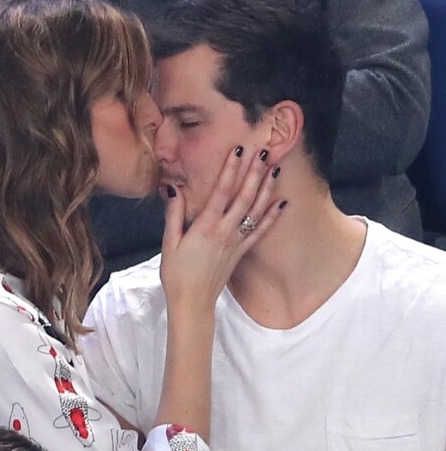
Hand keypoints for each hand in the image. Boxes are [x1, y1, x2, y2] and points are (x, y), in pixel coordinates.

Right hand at [160, 146, 285, 309]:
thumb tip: (172, 188)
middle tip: (264, 151)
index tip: (238, 150)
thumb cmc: (176, 273)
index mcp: (205, 227)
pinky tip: (281, 203)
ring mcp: (236, 242)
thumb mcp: (169, 242)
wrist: (193, 301)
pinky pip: (260, 231)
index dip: (231, 169)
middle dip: (254, 172)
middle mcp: (225, 231)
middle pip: (243, 196)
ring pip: (255, 211)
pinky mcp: (241, 252)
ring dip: (266, 189)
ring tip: (275, 169)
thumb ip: (174, 214)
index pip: (221, 191)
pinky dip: (272, 216)